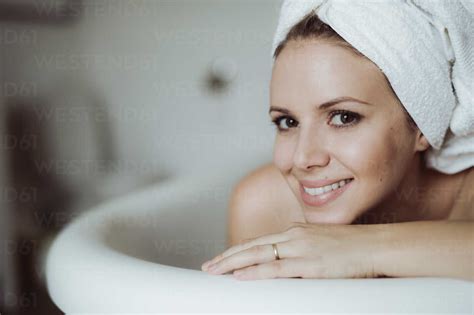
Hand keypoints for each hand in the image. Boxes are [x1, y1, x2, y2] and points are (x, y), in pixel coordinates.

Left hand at [201, 222, 379, 279]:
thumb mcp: (322, 242)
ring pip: (258, 255)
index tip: (222, 258)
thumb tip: (290, 255)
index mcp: (296, 231)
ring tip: (214, 271)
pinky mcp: (310, 264)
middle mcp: (294, 236)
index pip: (259, 240)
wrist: (376, 246)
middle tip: (208, 266)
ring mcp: (301, 249)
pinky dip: (256, 272)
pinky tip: (241, 276)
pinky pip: (277, 269)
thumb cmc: (353, 246)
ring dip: (232, 264)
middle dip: (226, 257)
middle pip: (252, 246)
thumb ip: (303, 247)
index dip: (238, 250)